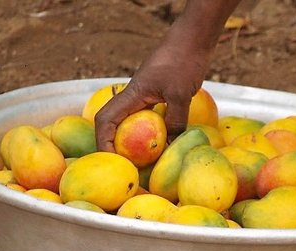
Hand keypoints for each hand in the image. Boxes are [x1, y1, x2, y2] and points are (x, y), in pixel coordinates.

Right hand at [94, 0, 241, 152]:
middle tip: (125, 165)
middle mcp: (134, 96)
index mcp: (132, 95)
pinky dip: (150, 131)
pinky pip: (148, 117)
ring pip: (130, 121)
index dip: (103, 142)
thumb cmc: (183, 62)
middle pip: (112, 123)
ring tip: (140, 160)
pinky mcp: (158, 95)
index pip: (106, 121)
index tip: (112, 161)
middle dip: (112, 145)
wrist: (193, 40)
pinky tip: (162, 142)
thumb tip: (170, 146)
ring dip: (131, 140)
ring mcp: (145, 95)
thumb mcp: (180, 94)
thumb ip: (174, 120)